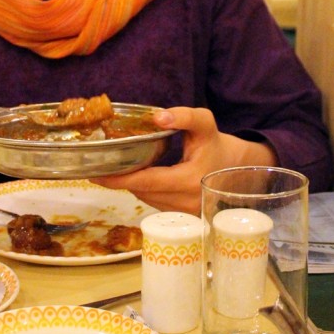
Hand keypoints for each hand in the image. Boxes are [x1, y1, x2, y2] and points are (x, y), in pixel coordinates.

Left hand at [93, 106, 275, 214]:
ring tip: (114, 170)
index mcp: (190, 180)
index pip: (146, 182)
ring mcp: (185, 213)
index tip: (96, 174)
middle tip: (99, 167)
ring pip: (147, 199)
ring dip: (132, 186)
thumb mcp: (205, 123)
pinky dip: (144, 191)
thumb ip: (184, 116)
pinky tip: (135, 178)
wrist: (238, 169)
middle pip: (143, 192)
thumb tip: (157, 117)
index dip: (119, 179)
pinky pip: (156, 204)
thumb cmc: (217, 144)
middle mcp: (186, 202)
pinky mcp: (183, 217)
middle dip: (121, 180)